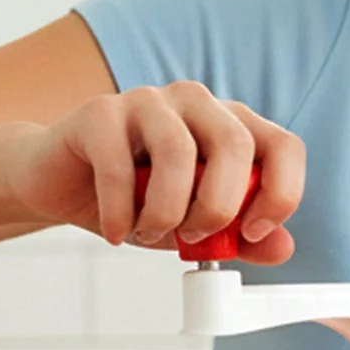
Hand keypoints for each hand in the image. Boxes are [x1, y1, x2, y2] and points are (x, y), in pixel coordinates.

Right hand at [6, 81, 303, 264]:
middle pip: (235, 146)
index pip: (285, 147)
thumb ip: (241, 237)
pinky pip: (119, 166)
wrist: (64, 184)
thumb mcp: (196, 228)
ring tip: (150, 232)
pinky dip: (122, 213)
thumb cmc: (138, 201)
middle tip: (192, 236)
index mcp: (231, 125)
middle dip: (218, 208)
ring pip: (178, 152)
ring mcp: (148, 101)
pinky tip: (118, 232)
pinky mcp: (100, 112)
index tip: (253, 233)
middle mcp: (196, 103)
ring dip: (167, 212)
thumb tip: (282, 248)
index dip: (281, 195)